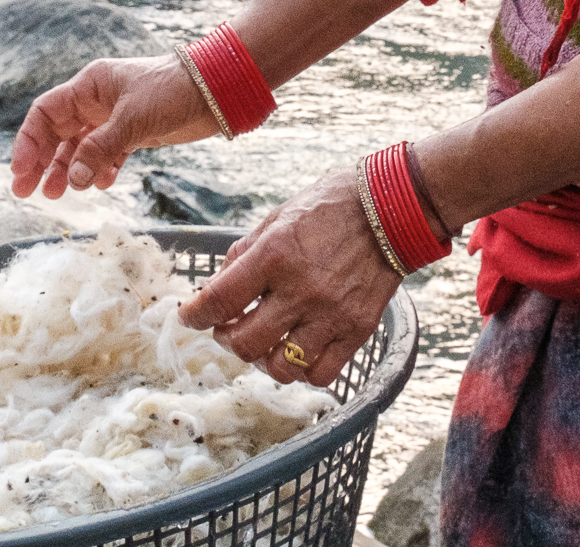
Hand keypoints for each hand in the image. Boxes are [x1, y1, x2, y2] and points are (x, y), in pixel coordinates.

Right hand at [9, 53, 217, 197]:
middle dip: (41, 162)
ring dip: (69, 170)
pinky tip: (101, 185)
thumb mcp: (133, 120)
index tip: (20, 171)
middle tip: (28, 192)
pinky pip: (107, 154)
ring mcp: (115, 118)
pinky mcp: (135, 133)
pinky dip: (101, 170)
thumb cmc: (172, 90)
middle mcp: (97, 101)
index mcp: (89, 86)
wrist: (216, 89)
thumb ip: (100, 149)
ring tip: (59, 195)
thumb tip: (72, 179)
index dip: (29, 142)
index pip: (45, 113)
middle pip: (58, 133)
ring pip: (80, 147)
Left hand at [177, 168, 400, 388]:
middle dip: (227, 339)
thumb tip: (216, 287)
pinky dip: (302, 370)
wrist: (390, 209)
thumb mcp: (277, 217)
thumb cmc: (329, 206)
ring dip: (263, 359)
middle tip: (229, 327)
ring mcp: (331, 314)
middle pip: (245, 343)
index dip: (196, 316)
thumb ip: (245, 254)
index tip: (189, 317)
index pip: (220, 300)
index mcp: (274, 255)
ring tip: (265, 342)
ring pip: (280, 367)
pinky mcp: (357, 330)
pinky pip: (320, 373)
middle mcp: (300, 289)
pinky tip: (297, 351)